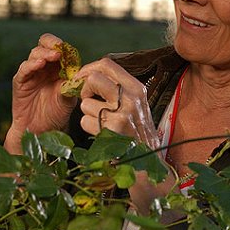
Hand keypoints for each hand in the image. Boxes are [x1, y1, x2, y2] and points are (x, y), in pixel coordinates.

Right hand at [4, 33, 76, 152]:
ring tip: (53, 56)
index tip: (71, 50)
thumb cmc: (56, 114)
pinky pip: (24, 69)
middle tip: (60, 48)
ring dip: (44, 53)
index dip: (64, 47)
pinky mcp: (20, 82)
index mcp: (57, 67)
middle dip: (53, 44)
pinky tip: (39, 64)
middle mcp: (44, 67)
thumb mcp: (69, 98)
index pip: (59, 49)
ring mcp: (32, 73)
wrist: (41, 131)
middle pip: (45, 45)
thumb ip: (72, 84)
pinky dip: (31, 65)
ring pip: (35, 54)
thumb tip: (82, 73)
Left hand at [77, 58, 176, 214]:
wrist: (148, 165)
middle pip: (93, 78)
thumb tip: (89, 75)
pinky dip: (89, 129)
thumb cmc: (137, 134)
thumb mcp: (135, 106)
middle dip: (83, 89)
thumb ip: (117, 90)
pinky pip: (85, 122)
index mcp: (137, 88)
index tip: (81, 79)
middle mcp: (131, 98)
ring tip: (102, 125)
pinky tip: (102, 136)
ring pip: (85, 103)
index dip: (88, 69)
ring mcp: (123, 114)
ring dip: (87, 115)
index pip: (106, 64)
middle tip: (87, 100)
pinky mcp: (112, 130)